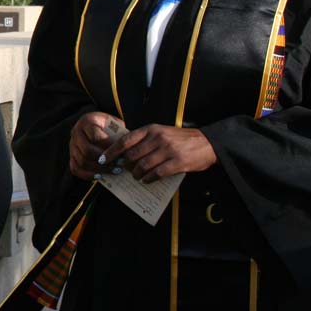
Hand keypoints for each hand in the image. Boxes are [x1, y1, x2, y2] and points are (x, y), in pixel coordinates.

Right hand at [69, 112, 123, 179]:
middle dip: (105, 161)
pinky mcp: (71, 156)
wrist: (96, 126)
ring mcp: (72, 145)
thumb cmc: (109, 126)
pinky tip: (101, 176)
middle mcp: (76, 132)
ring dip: (100, 169)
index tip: (122, 153)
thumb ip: (119, 134)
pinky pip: (76, 169)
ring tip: (115, 171)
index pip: (95, 136)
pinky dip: (88, 175)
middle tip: (120, 165)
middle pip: (87, 151)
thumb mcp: (115, 123)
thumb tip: (126, 151)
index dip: (108, 146)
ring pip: (82, 162)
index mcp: (87, 121)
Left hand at [100, 125, 216, 182]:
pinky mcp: (177, 162)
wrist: (207, 143)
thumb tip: (125, 153)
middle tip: (124, 170)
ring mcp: (168, 150)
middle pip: (132, 155)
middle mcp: (157, 138)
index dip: (112, 151)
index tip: (103, 158)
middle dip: (125, 165)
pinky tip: (147, 180)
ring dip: (137, 174)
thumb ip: (145, 139)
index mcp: (151, 129)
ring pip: (143, 165)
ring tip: (136, 177)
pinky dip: (149, 178)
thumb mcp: (161, 132)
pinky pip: (157, 173)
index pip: (125, 140)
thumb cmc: (180, 139)